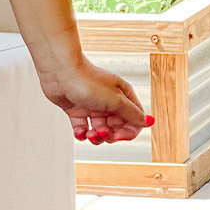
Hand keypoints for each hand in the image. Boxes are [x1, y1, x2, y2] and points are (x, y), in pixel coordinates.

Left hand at [37, 59, 152, 144]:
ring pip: (100, 130)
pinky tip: (80, 132)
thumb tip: (150, 122)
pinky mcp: (77, 110)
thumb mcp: (115, 100)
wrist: (60, 73)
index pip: (134, 121)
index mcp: (123, 97)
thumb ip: (132, 113)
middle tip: (99, 132)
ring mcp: (93, 107)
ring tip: (89, 133)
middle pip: (117, 128)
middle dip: (109, 135)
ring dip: (95, 137)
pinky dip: (82, 134)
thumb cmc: (88, 82)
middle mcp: (109, 102)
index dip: (128, 132)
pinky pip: (83, 129)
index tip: (118, 136)